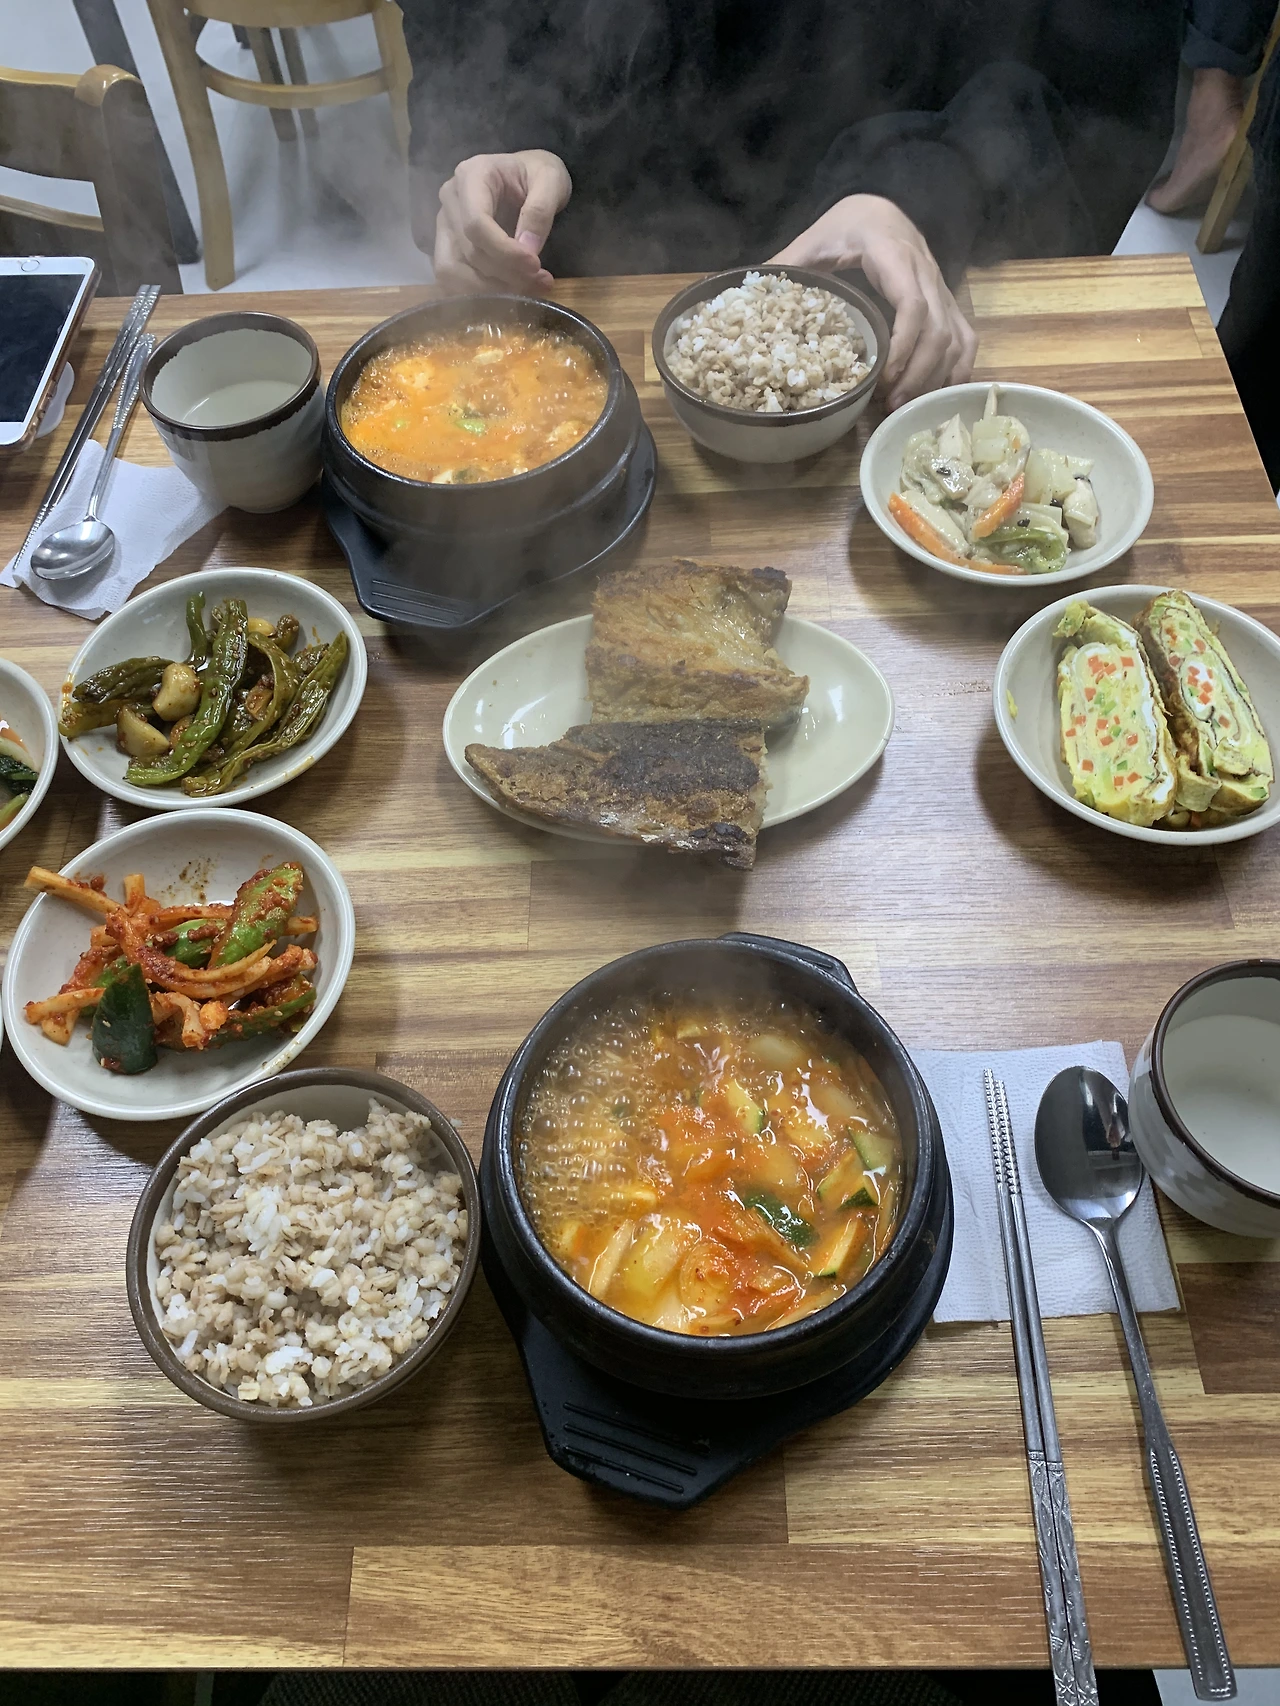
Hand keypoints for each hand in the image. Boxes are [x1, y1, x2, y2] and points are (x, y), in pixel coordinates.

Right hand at [434, 150, 572, 294]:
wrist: (528, 176)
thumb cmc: (537, 173)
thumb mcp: (551, 181)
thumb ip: (540, 210)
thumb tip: (527, 250)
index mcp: (471, 176)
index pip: (476, 224)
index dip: (504, 251)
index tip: (534, 265)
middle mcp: (450, 201)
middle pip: (469, 252)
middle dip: (506, 274)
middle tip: (541, 281)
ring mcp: (445, 226)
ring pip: (453, 272)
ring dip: (491, 290)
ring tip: (528, 289)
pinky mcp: (449, 248)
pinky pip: (453, 281)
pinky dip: (480, 294)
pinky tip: (510, 293)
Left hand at [771, 196, 976, 410]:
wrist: (880, 206)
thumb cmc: (845, 225)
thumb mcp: (813, 240)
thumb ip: (788, 267)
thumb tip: (750, 295)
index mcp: (891, 254)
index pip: (911, 302)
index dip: (902, 344)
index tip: (884, 378)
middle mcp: (925, 271)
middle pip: (937, 329)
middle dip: (917, 373)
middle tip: (891, 406)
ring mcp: (941, 287)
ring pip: (955, 336)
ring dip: (934, 376)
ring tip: (906, 407)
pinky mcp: (948, 300)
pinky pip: (966, 336)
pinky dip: (960, 368)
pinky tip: (940, 395)